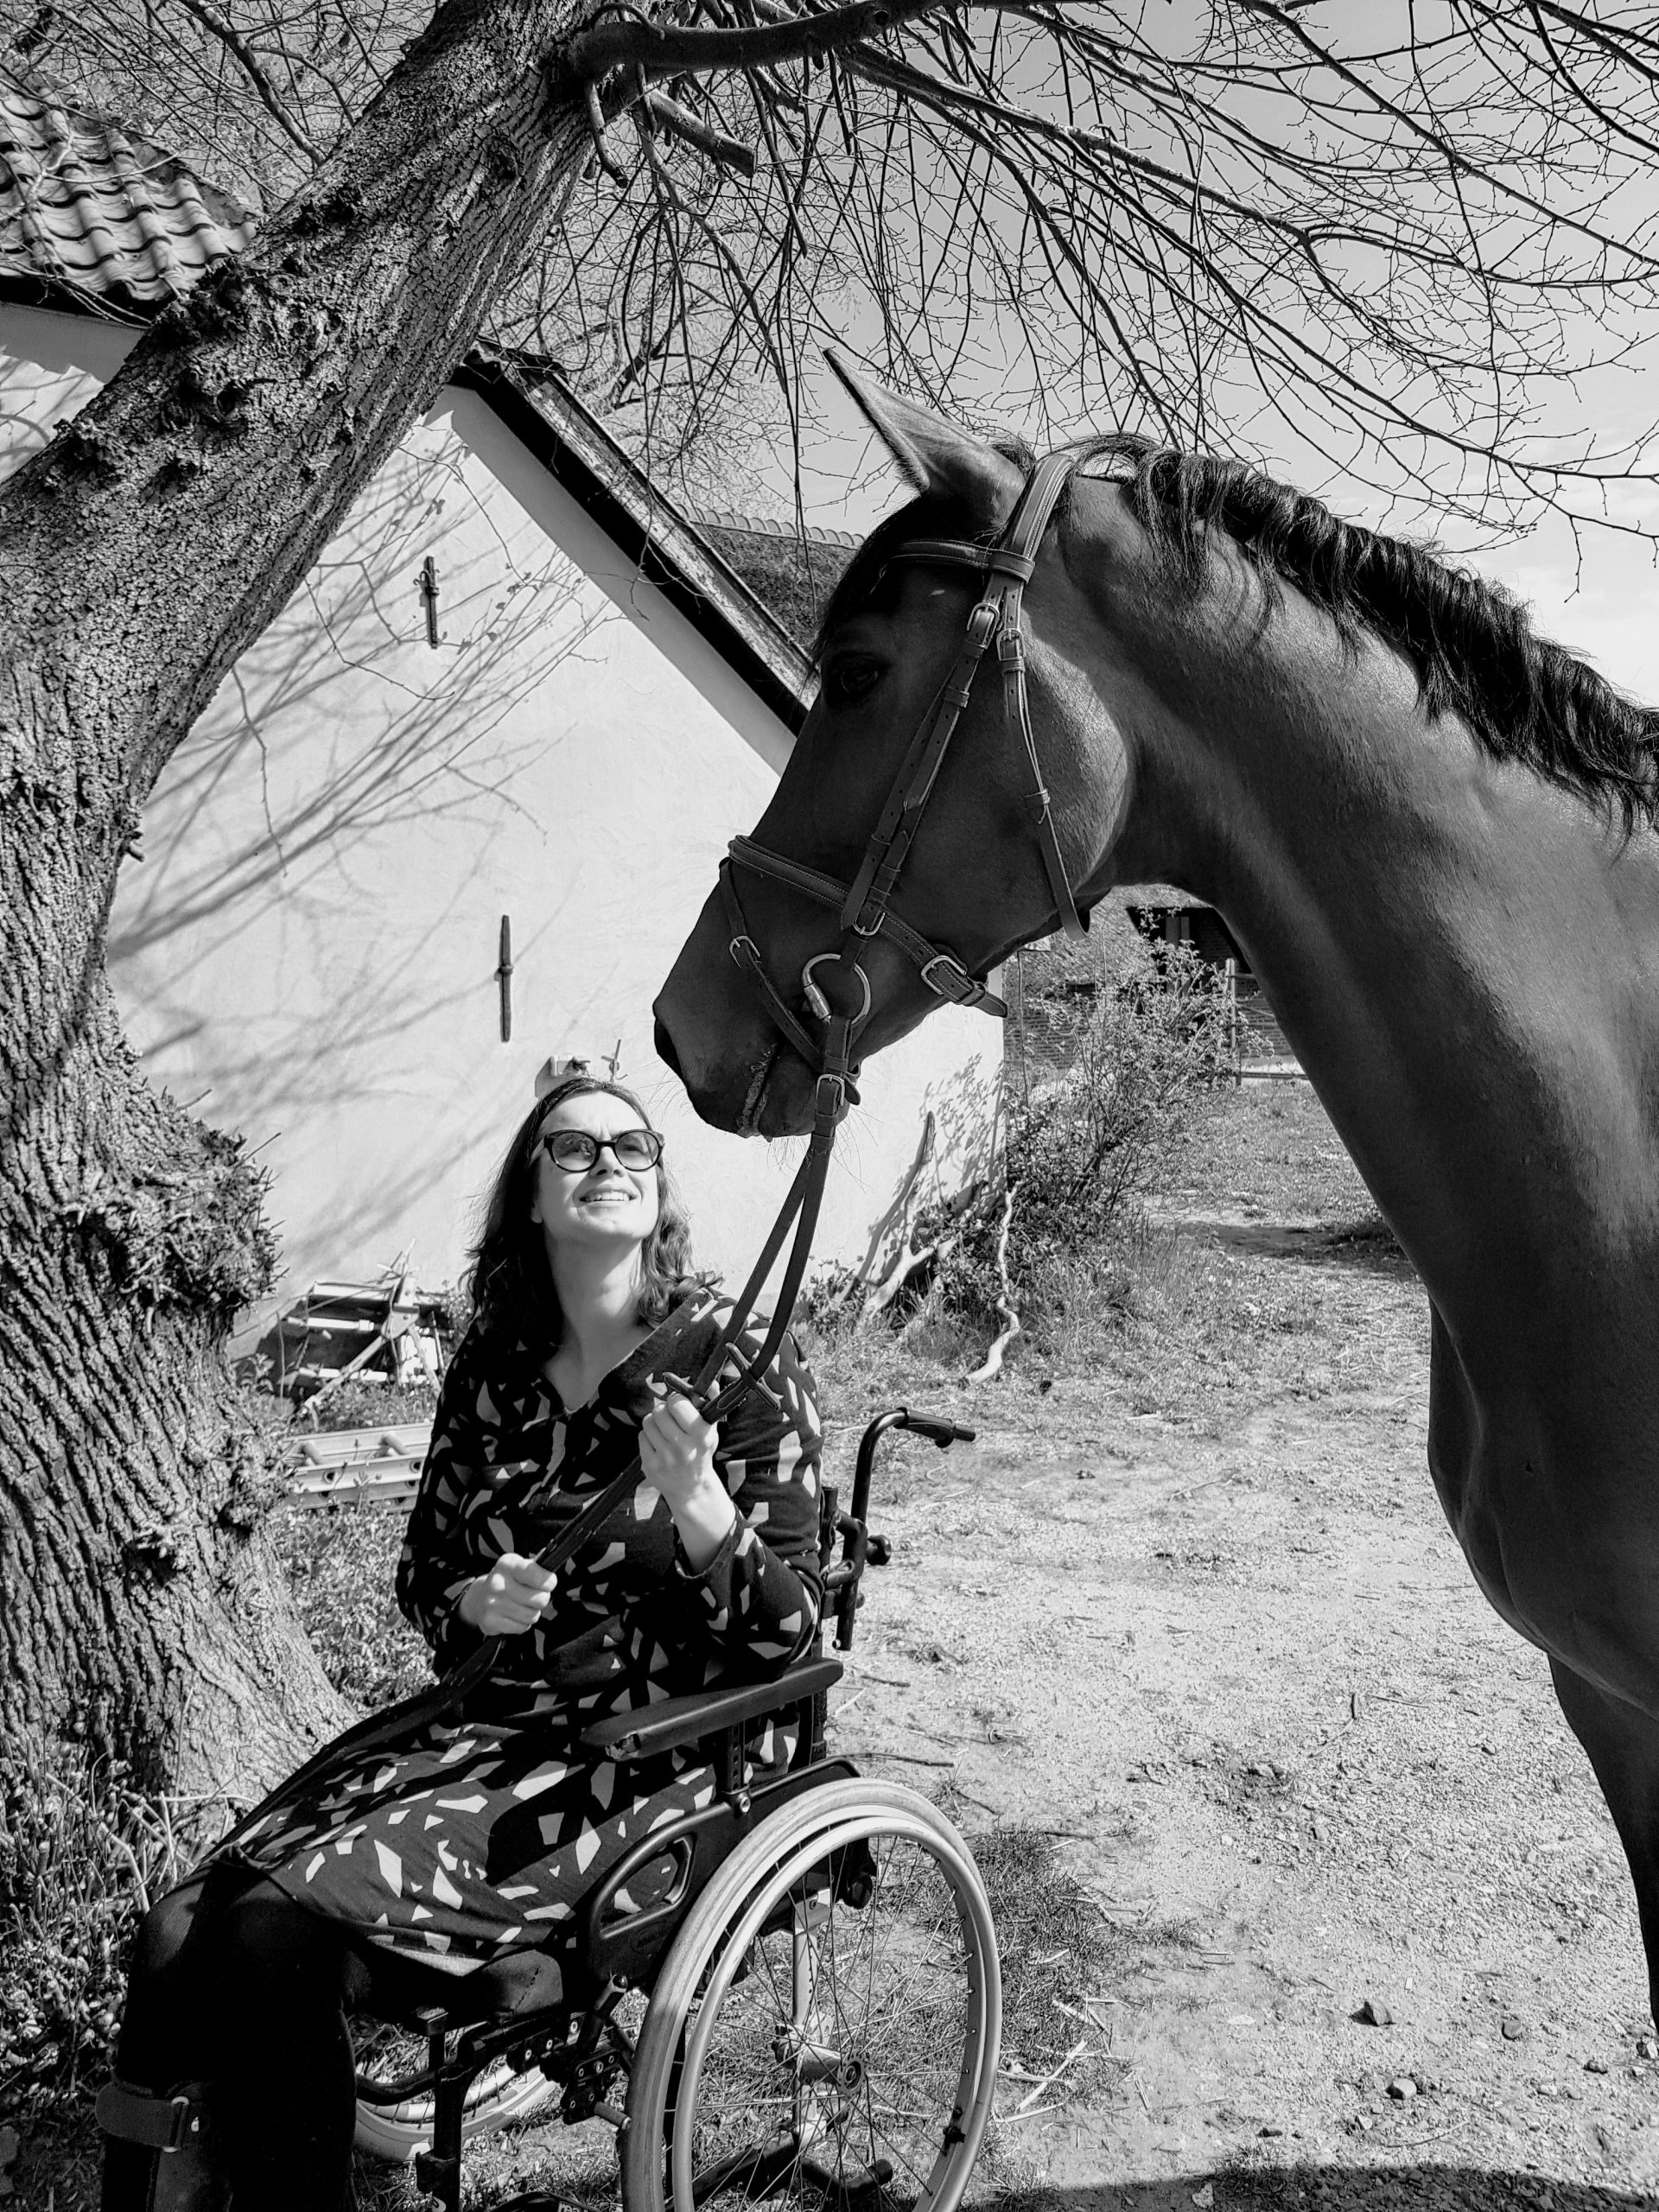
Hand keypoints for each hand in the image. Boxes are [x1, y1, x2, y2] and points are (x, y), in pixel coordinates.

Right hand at [458, 1553, 556, 1634]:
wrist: (478, 1598)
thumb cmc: (506, 1581)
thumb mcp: (518, 1566)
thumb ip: (536, 1568)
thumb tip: (550, 1576)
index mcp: (507, 1564)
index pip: (537, 1576)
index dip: (549, 1582)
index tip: (548, 1583)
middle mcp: (498, 1583)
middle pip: (540, 1599)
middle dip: (542, 1598)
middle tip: (534, 1595)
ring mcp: (493, 1603)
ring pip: (532, 1615)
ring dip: (532, 1612)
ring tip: (523, 1605)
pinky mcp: (491, 1622)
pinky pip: (522, 1627)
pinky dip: (522, 1624)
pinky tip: (514, 1615)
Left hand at [640, 1390, 735, 1571]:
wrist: (691, 1488)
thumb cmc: (700, 1452)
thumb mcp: (711, 1430)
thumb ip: (710, 1404)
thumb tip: (709, 1383)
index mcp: (701, 1435)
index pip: (678, 1403)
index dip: (676, 1399)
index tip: (679, 1403)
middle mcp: (683, 1447)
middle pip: (660, 1411)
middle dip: (664, 1410)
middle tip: (670, 1417)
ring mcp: (665, 1458)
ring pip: (648, 1421)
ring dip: (655, 1422)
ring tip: (664, 1431)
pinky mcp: (650, 1465)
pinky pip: (642, 1436)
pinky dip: (649, 1437)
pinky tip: (659, 1444)